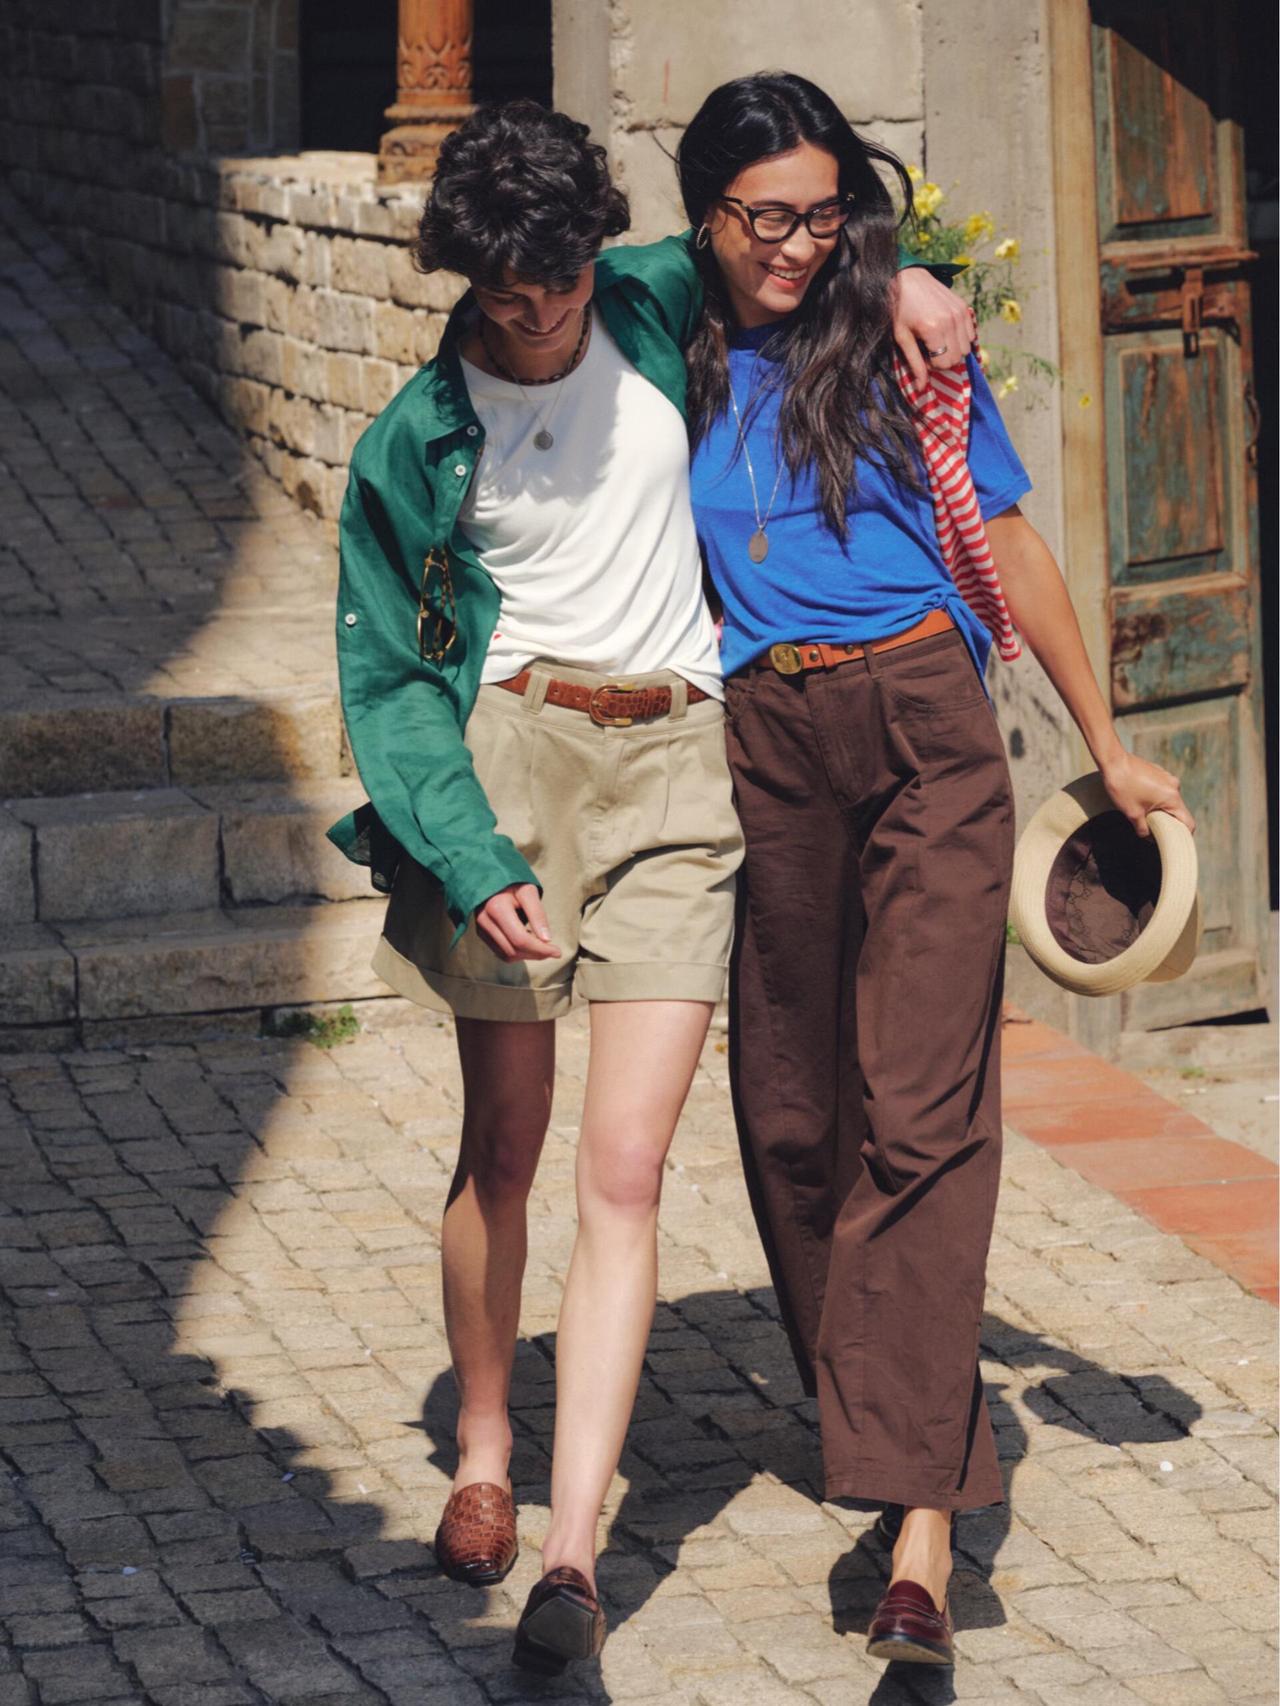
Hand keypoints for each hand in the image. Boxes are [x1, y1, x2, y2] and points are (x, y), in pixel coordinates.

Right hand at [474, 882, 561, 961]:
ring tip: (540, 943)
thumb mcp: (528, 891)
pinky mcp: (481, 934)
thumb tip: (547, 939)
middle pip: (514, 950)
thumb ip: (538, 914)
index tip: (558, 952)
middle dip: (536, 954)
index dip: (541, 949)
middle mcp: (485, 921)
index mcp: (497, 908)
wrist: (490, 877)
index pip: (520, 939)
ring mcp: (481, 929)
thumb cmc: (512, 882)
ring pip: (507, 955)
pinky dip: (518, 952)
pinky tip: (528, 941)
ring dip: (527, 955)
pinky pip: (501, 952)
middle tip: (553, 950)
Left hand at [892, 268, 977, 387]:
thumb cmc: (899, 309)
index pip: (945, 363)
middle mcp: (951, 321)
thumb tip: (921, 388)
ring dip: (953, 350)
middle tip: (930, 350)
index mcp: (934, 329)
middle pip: (958, 357)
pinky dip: (961, 338)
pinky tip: (946, 332)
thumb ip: (914, 364)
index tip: (922, 356)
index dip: (933, 365)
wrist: (908, 278)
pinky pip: (971, 334)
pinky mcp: (964, 307)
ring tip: (938, 341)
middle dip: (944, 359)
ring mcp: (960, 313)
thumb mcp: (902, 338)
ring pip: (967, 348)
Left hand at [1098, 749, 1195, 838]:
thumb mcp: (1132, 813)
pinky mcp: (1160, 772)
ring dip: (1161, 809)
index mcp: (1172, 798)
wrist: (1113, 761)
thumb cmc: (1122, 787)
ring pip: (1170, 800)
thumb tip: (1149, 838)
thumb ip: (1143, 829)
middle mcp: (1175, 787)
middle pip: (1179, 811)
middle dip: (1169, 822)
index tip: (1174, 842)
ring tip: (1144, 813)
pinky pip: (1163, 790)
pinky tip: (1140, 798)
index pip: (1188, 822)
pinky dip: (1156, 798)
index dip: (1184, 835)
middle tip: (1155, 830)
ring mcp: (1168, 777)